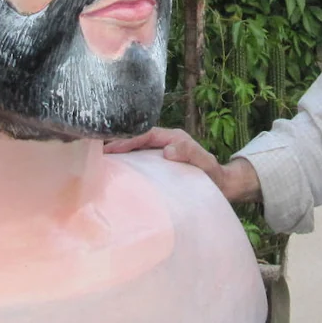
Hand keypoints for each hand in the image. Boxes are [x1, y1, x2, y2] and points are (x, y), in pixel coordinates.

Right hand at [102, 127, 261, 203]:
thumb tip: (167, 150)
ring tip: (102, 163)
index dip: (129, 139)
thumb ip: (190, 153)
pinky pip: (142, 163)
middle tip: (98, 154)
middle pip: (138, 140)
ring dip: (122, 156)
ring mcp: (162, 154)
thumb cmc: (214, 175)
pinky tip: (117, 175)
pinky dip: (129, 166)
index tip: (113, 147)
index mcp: (174, 137)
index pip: (146, 135)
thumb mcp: (205, 163)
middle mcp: (166, 143)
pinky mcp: (161, 166)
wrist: (223, 187)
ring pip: (138, 151)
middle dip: (119, 144)